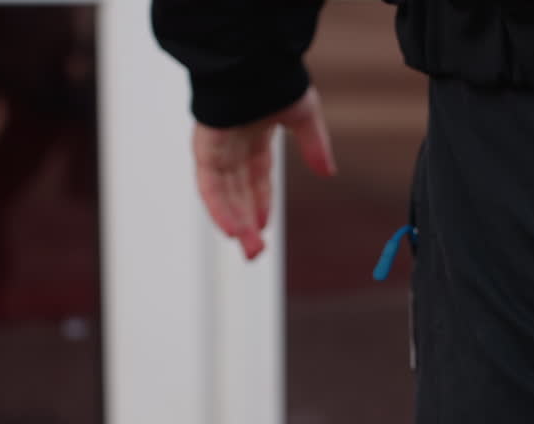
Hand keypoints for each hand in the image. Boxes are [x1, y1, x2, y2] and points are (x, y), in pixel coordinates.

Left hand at [193, 87, 336, 259]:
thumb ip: (314, 146)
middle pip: (238, 193)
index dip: (259, 204)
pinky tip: (231, 229)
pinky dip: (219, 208)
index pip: (255, 179)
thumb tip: (328, 173)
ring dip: (235, 223)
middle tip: (256, 253)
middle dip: (247, 223)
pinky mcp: (204, 148)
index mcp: (253, 137)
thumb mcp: (304, 116)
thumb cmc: (275, 78)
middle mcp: (232, 146)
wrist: (253, 61)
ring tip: (250, 250)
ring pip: (224, 195)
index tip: (264, 228)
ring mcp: (216, 148)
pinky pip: (209, 185)